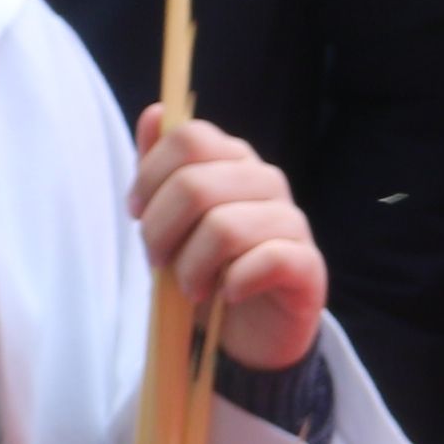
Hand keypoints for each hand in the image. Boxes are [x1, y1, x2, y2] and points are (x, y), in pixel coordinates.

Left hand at [134, 111, 325, 373]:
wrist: (250, 330)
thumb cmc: (207, 267)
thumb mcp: (172, 218)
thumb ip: (161, 168)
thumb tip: (155, 113)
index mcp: (233, 160)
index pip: (189, 138)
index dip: (150, 176)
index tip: (136, 214)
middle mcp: (266, 181)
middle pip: (195, 185)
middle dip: (160, 231)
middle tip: (158, 263)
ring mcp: (291, 221)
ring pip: (224, 228)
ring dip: (192, 268)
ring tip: (190, 289)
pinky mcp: (307, 264)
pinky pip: (266, 260)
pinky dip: (234, 283)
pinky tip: (228, 295)